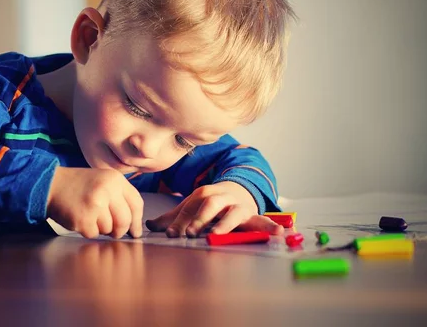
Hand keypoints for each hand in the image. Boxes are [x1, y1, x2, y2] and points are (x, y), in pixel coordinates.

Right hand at [47, 167, 143, 238]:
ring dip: (101, 228)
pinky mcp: (83, 218)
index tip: (136, 231)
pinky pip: (94, 234)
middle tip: (114, 232)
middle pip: (125, 220)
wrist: (51, 184)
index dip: (137, 220)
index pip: (136, 204)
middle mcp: (107, 190)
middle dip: (120, 230)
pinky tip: (81, 218)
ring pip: (109, 229)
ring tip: (90, 216)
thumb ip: (120, 196)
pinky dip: (88, 231)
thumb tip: (134, 224)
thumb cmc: (79, 185)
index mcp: (115, 179)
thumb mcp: (103, 180)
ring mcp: (95, 204)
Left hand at [145, 181, 282, 237]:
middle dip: (199, 219)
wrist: (238, 191)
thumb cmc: (211, 204)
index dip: (179, 220)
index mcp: (203, 194)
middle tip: (191, 233)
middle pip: (209, 205)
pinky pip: (262, 221)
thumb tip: (148, 225)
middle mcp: (221, 197)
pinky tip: (278, 233)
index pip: (189, 207)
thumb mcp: (192, 208)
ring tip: (216, 235)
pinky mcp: (252, 215)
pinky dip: (270, 227)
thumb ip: (172, 218)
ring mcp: (237, 205)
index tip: (171, 234)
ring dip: (225, 224)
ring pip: (232, 213)